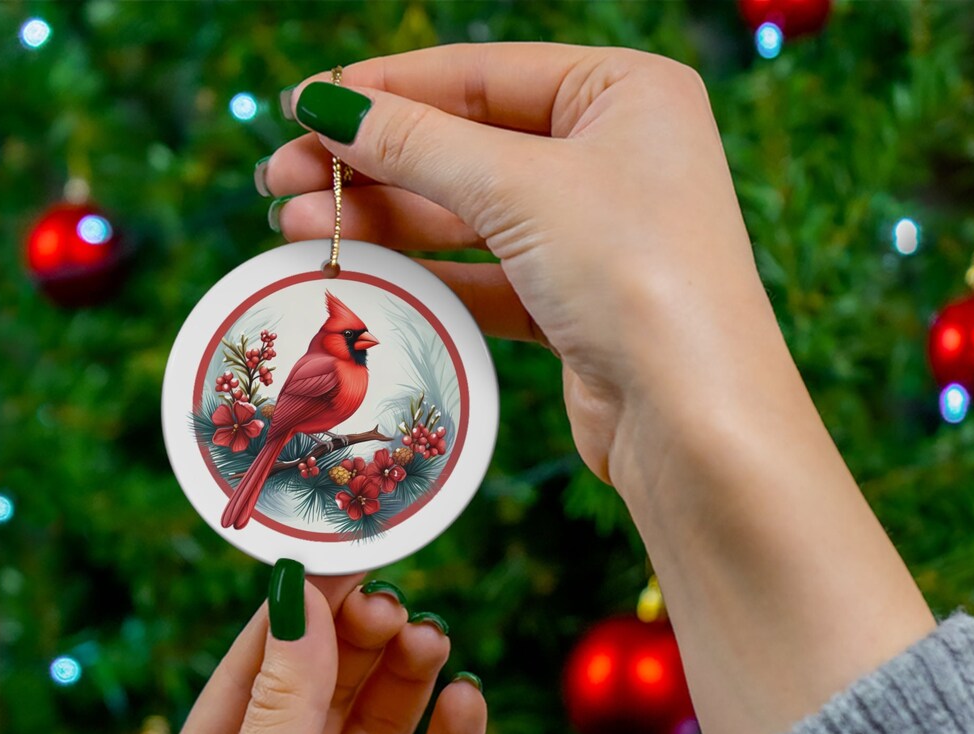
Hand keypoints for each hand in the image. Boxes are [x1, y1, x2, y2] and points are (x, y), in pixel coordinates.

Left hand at [143, 572, 485, 733]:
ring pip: (382, 731)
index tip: (343, 558)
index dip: (298, 615)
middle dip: (359, 644)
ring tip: (432, 640)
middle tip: (396, 603)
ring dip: (407, 681)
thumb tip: (298, 597)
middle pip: (326, 693)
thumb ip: (284, 707)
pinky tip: (467, 701)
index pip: (255, 674)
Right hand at [262, 42, 781, 489]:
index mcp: (625, 93)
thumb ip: (418, 144)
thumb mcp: (520, 188)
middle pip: (468, 145)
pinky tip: (362, 272)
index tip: (302, 106)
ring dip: (385, 221)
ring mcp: (597, 234)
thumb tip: (327, 105)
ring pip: (470, 215)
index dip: (385, 90)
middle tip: (279, 180)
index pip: (481, 74)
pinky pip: (487, 275)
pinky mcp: (577, 305)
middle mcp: (615, 156)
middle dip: (372, 163)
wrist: (693, 419)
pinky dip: (427, 274)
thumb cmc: (634, 274)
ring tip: (296, 228)